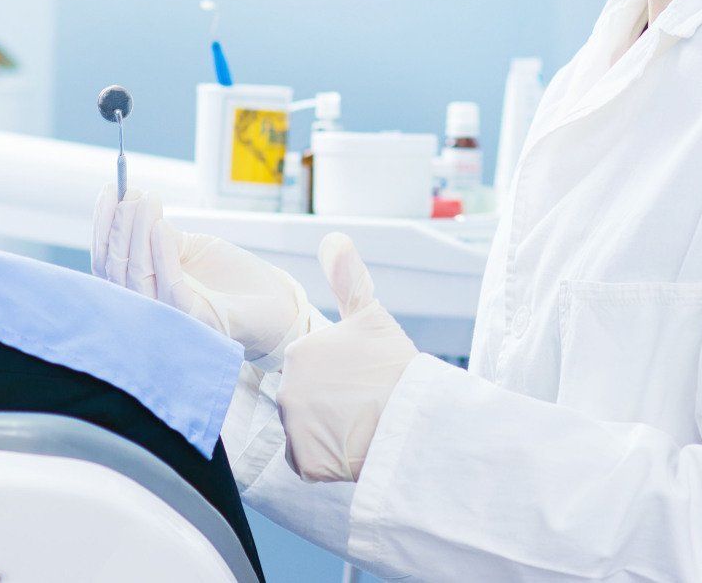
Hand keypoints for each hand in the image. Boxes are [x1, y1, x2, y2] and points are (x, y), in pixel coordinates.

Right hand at [92, 187, 319, 367]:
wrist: (275, 303)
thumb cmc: (232, 278)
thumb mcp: (191, 248)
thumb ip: (161, 236)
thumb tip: (133, 206)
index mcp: (144, 292)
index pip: (108, 262)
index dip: (103, 225)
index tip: (108, 190)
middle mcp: (151, 309)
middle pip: (115, 269)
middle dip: (119, 225)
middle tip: (130, 192)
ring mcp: (172, 318)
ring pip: (137, 274)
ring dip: (137, 231)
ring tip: (147, 200)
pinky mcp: (197, 321)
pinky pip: (170, 285)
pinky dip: (162, 253)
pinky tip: (161, 226)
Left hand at [278, 233, 418, 482]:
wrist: (414, 418)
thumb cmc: (396, 366)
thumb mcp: (373, 315)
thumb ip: (348, 277)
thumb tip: (333, 237)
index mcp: (299, 352)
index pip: (310, 373)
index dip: (338, 381)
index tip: (361, 382)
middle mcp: (287, 388)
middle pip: (304, 404)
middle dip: (328, 409)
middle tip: (362, 407)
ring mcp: (294, 427)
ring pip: (305, 434)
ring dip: (327, 435)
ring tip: (360, 428)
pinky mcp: (305, 461)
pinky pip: (310, 463)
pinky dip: (328, 463)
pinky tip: (352, 450)